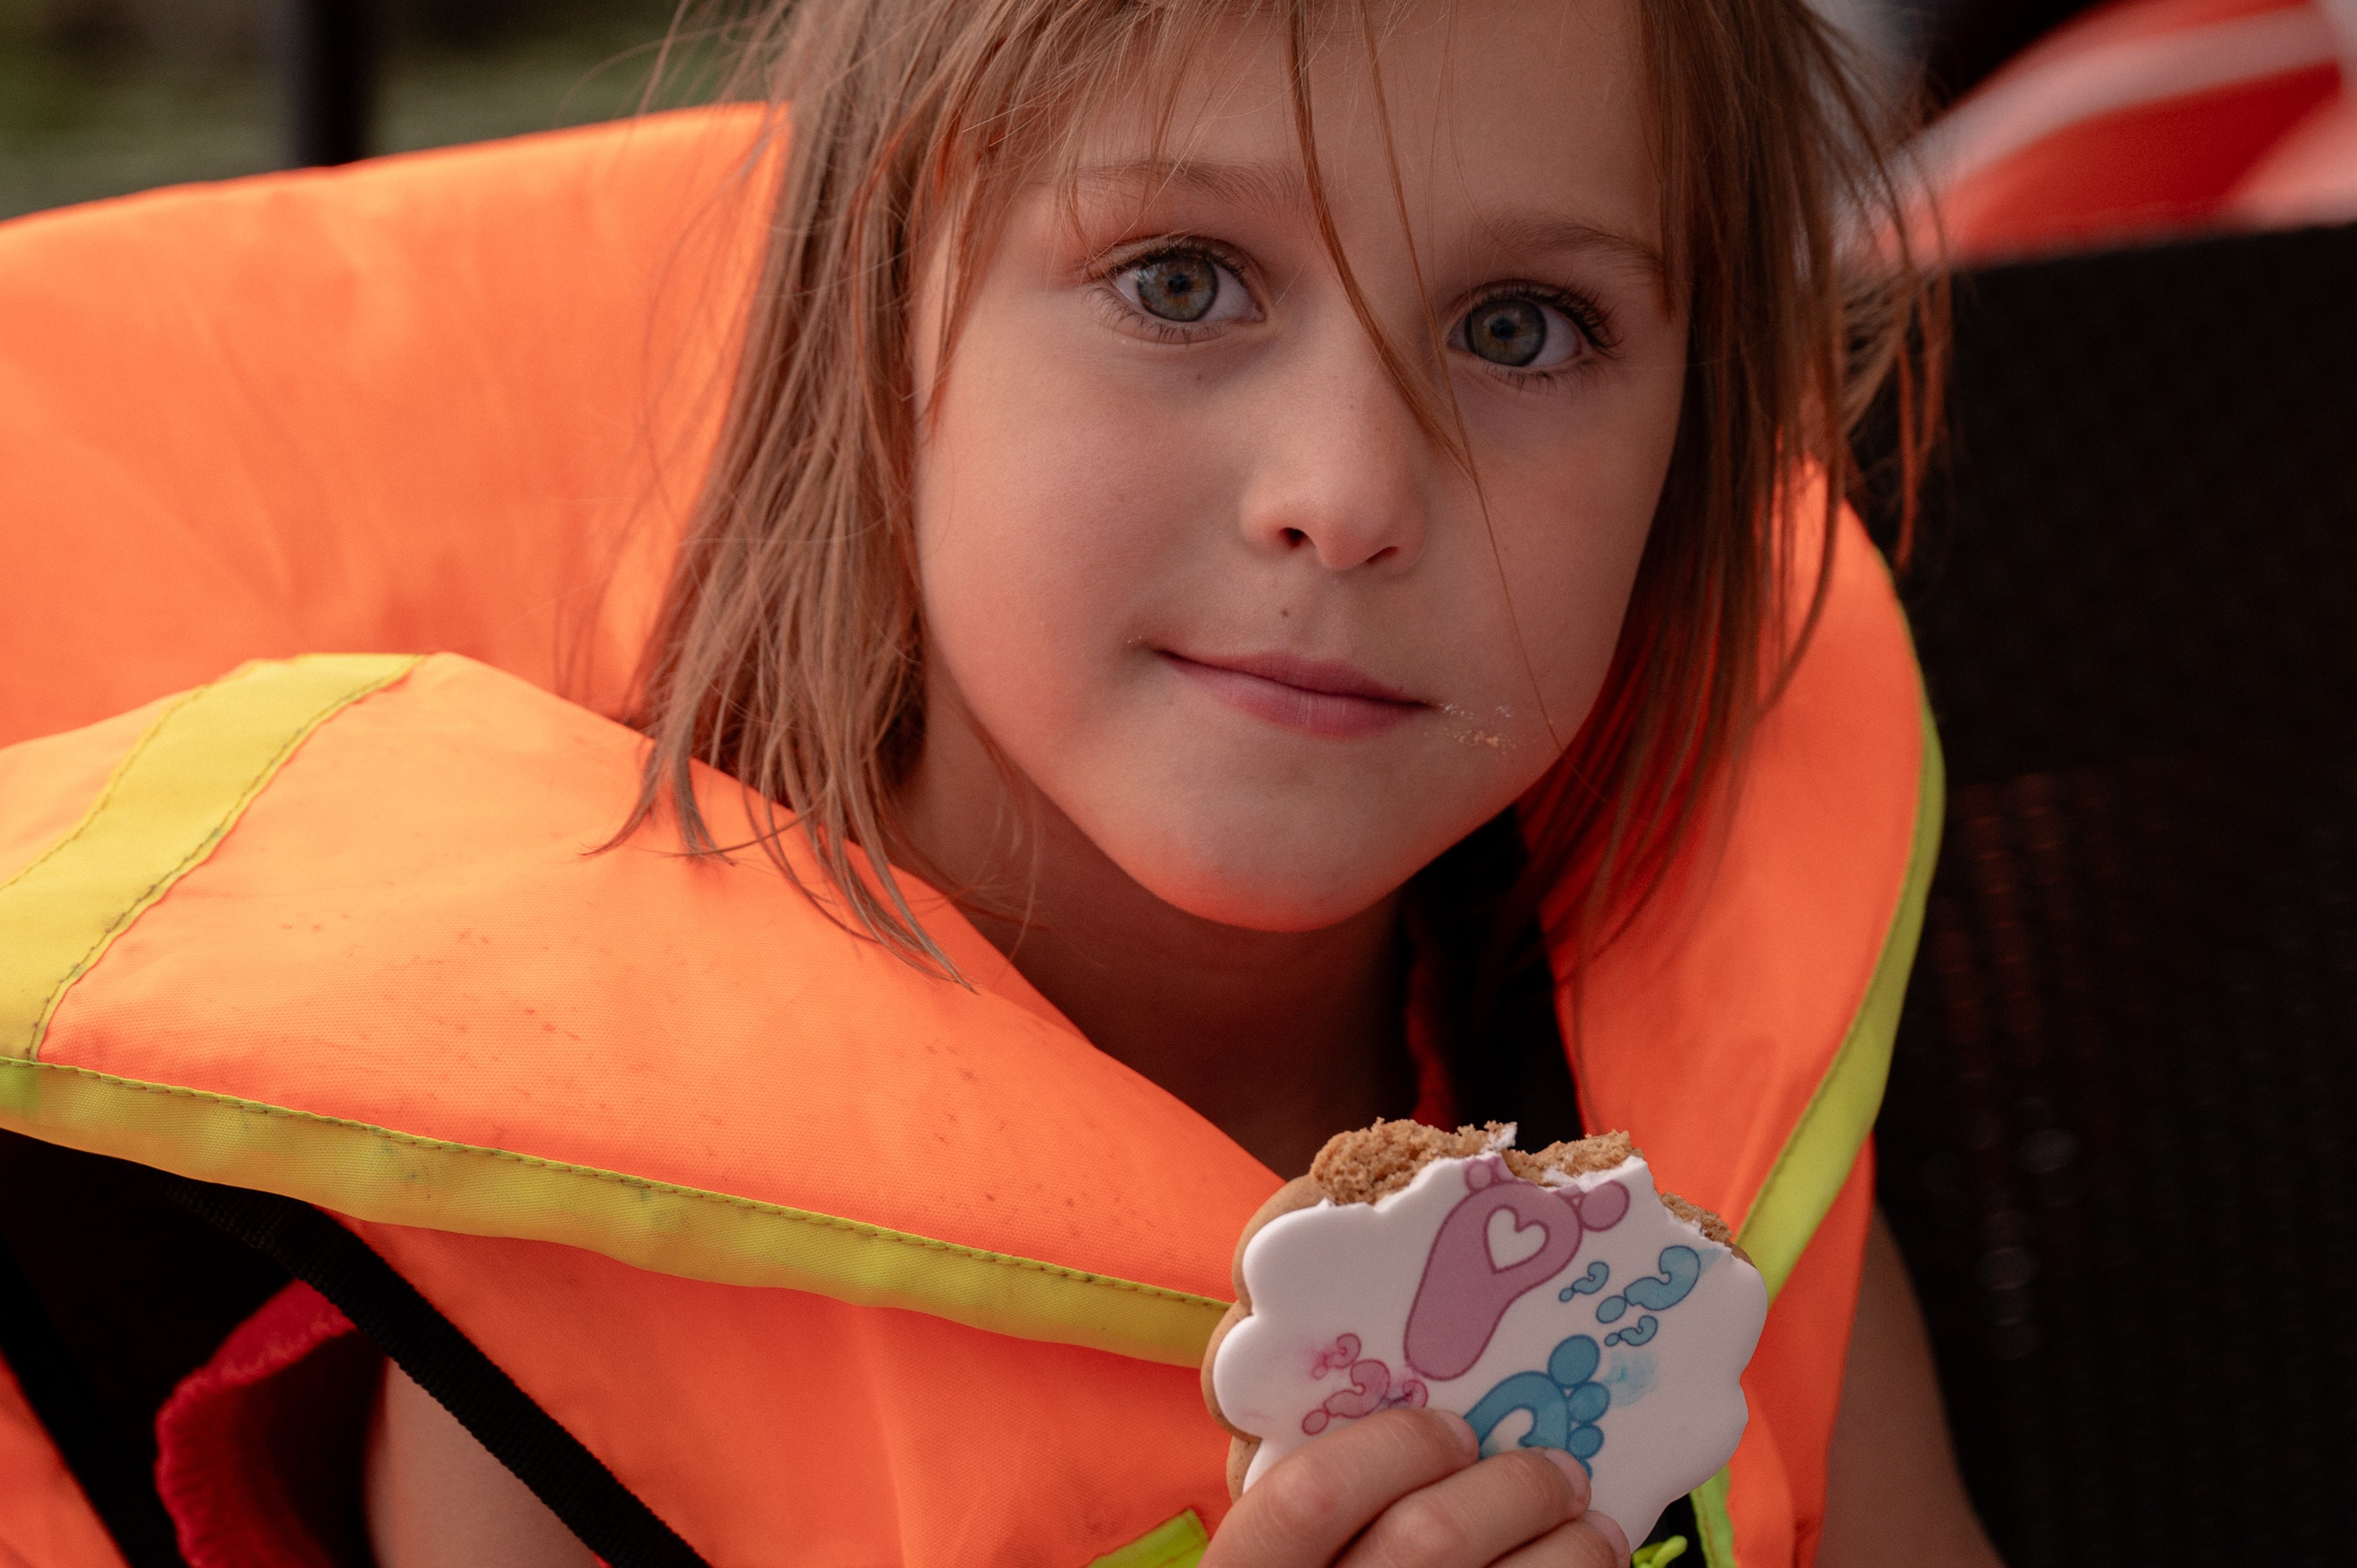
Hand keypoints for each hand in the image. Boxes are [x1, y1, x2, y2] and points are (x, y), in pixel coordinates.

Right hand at [1204, 1408, 1630, 1567]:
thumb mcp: (1286, 1557)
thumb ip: (1333, 1504)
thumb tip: (1450, 1429)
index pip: (1310, 1495)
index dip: (1396, 1447)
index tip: (1457, 1430)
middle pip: (1428, 1539)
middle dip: (1513, 1488)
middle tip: (1553, 1471)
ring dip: (1571, 1548)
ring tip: (1588, 1528)